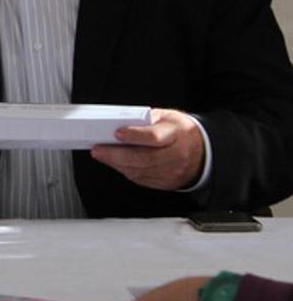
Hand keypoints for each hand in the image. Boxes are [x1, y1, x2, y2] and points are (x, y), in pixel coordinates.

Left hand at [90, 108, 204, 190]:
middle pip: (143, 158)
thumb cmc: (180, 131)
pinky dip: (126, 171)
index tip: (117, 133)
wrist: (203, 151)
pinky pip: (142, 179)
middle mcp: (177, 154)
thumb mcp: (166, 117)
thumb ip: (145, 120)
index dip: (134, 135)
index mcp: (176, 133)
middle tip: (98, 149)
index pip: (154, 137)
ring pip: (140, 171)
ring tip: (102, 155)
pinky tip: (116, 163)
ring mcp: (173, 171)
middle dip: (116, 155)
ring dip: (117, 164)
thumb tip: (119, 123)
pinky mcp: (167, 183)